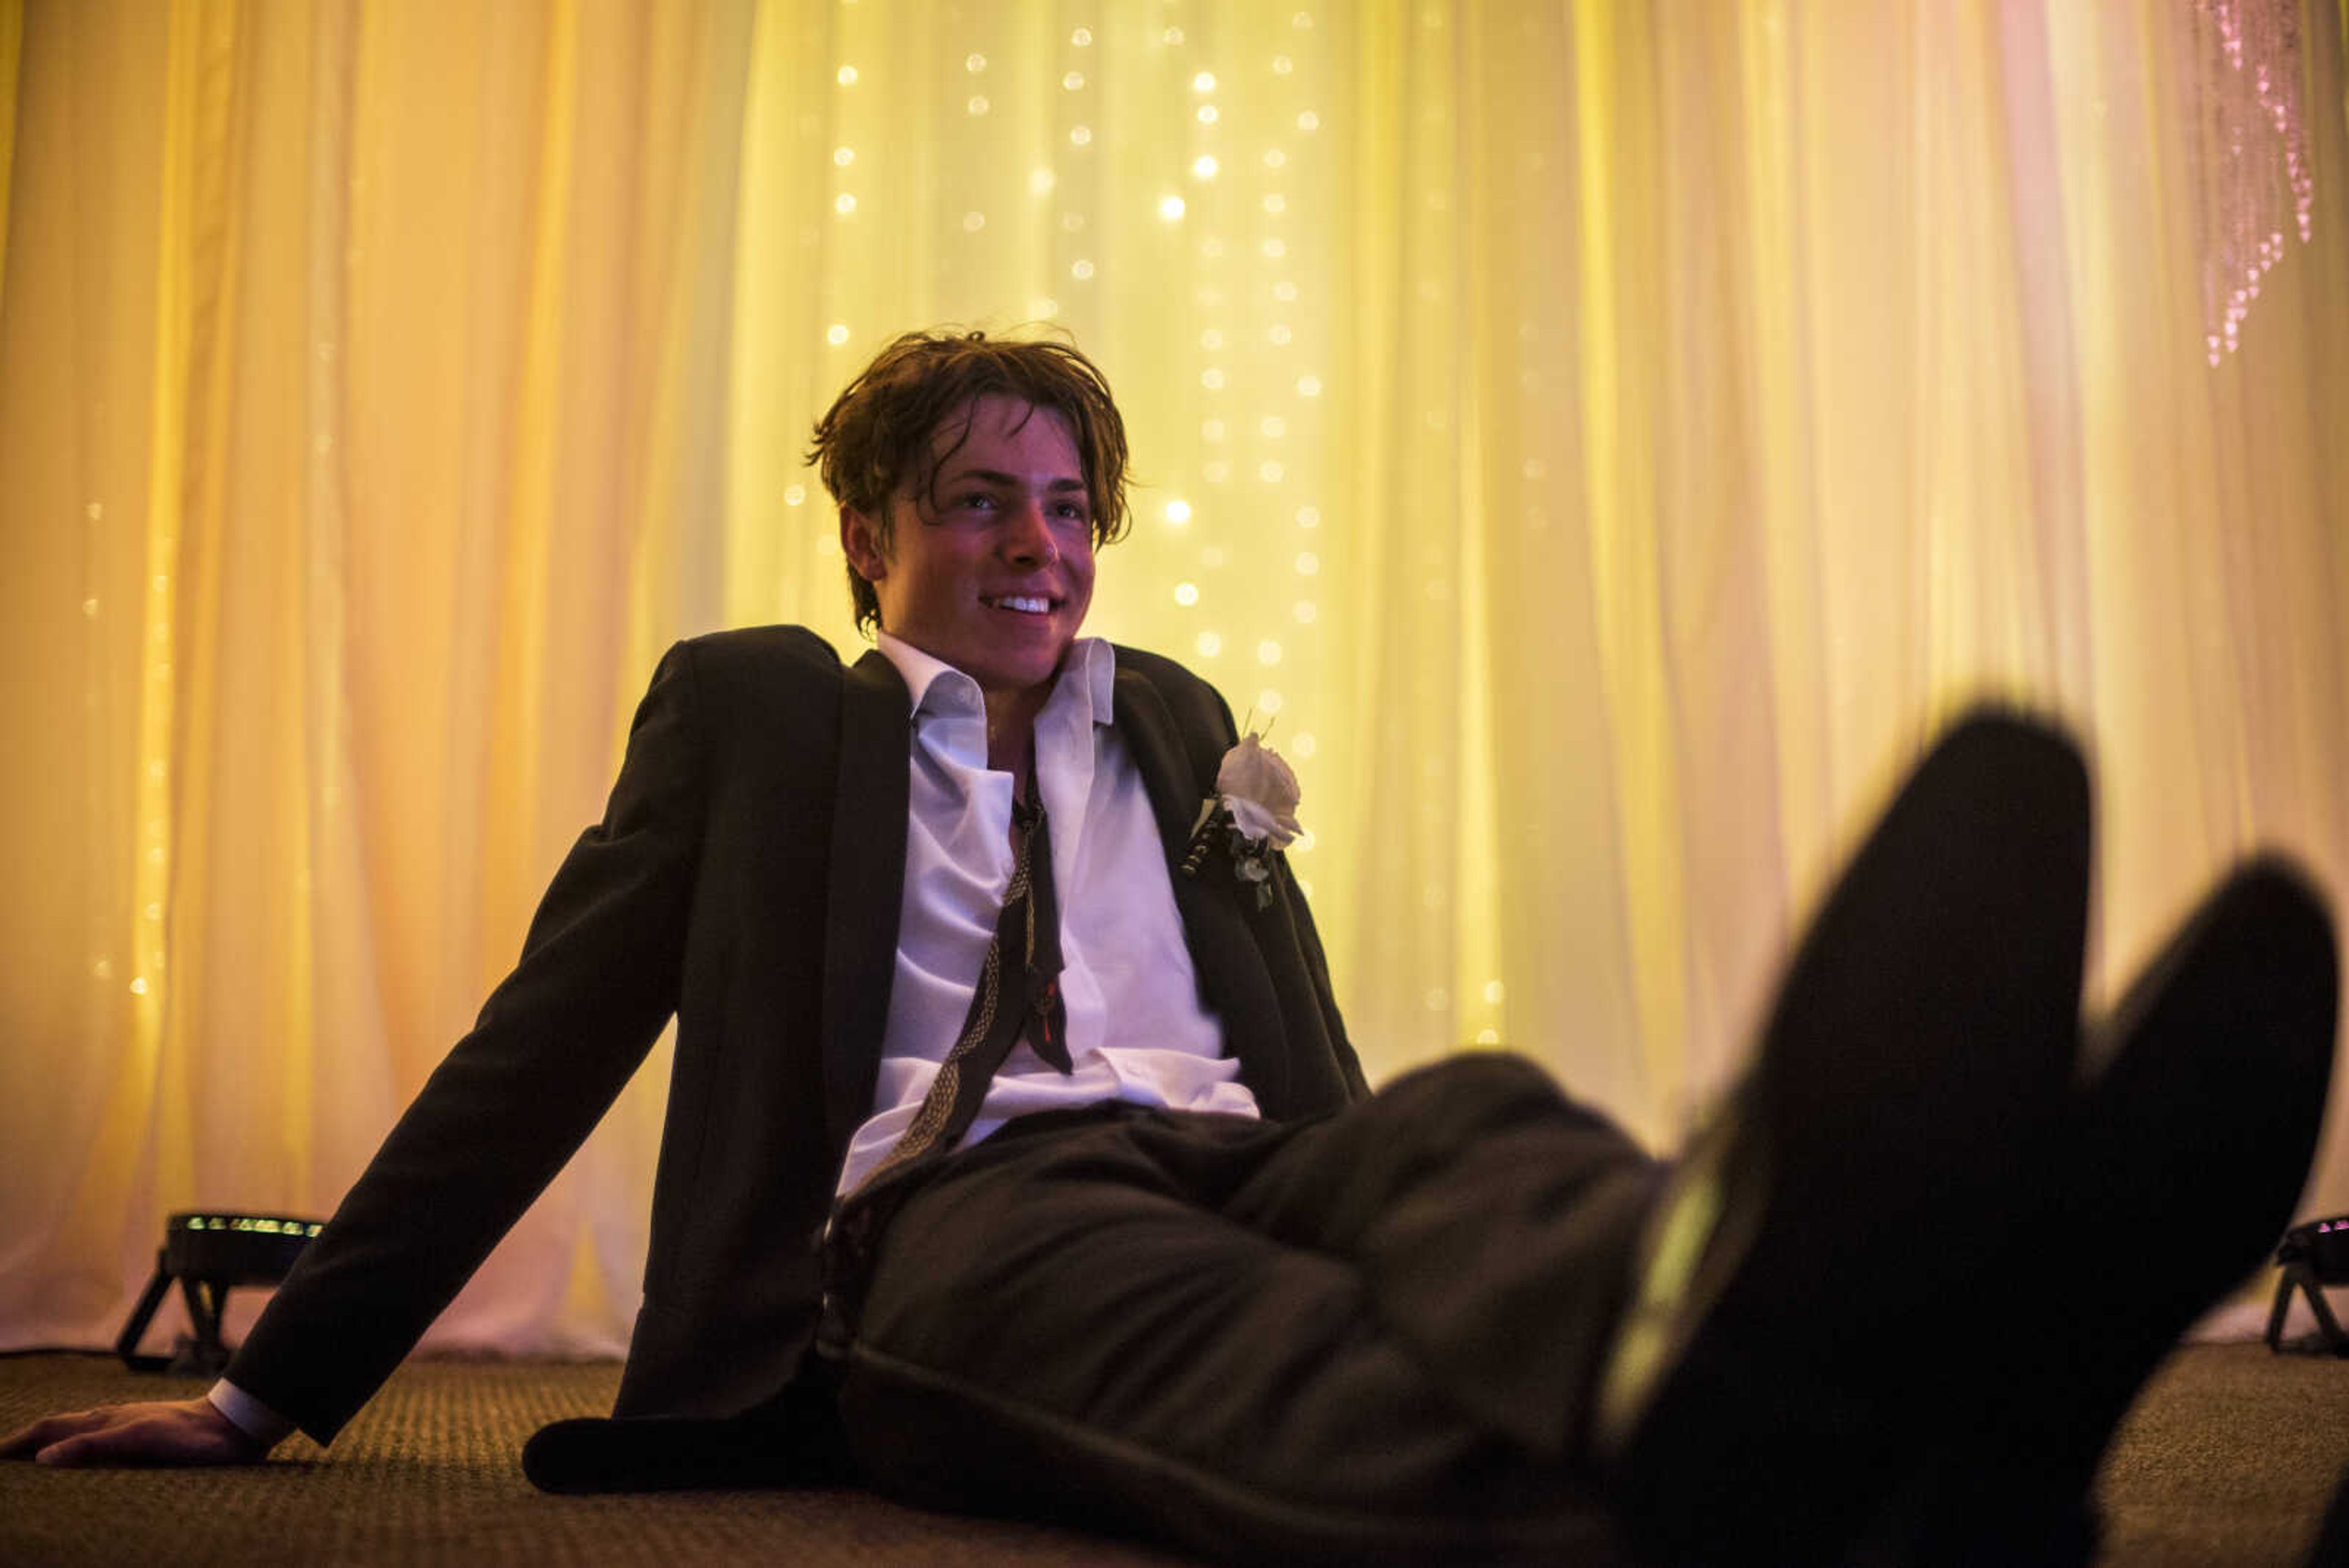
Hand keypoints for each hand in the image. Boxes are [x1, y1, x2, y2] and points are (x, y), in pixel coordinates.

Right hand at [0, 1398, 266, 1466]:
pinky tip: (86, 1456)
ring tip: (31, 1457)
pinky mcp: (146, 1436)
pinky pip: (101, 1440)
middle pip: (58, 1428)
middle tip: (3, 1457)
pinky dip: (80, 1448)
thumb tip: (42, 1459)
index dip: (17, 1442)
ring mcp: (128, 1426)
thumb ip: (93, 1446)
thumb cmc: (189, 1434)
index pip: (48, 1429)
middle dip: (26, 1441)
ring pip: (79, 1432)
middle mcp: (111, 1420)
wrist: (233, 1426)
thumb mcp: (138, 1440)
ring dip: (51, 1442)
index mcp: (103, 1421)